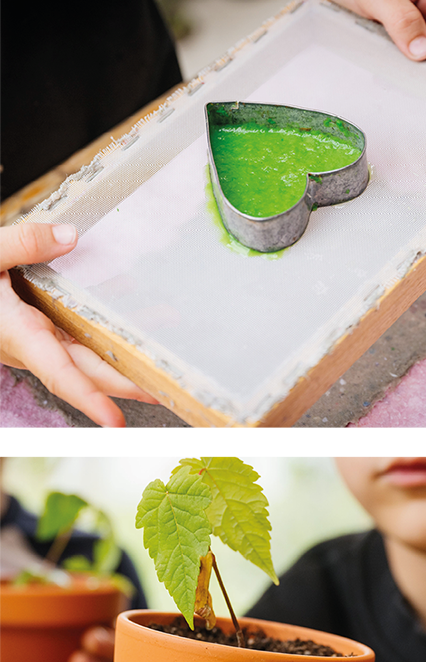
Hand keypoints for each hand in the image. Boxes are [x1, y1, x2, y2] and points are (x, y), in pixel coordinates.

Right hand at [0, 223, 157, 438]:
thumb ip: (21, 243)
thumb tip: (68, 237)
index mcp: (15, 333)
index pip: (59, 373)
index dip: (89, 400)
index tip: (116, 424)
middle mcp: (29, 346)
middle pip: (88, 373)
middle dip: (130, 386)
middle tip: (174, 393)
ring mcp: (36, 342)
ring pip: (88, 360)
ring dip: (128, 364)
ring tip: (172, 363)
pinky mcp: (39, 333)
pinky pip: (81, 341)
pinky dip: (112, 339)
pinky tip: (145, 324)